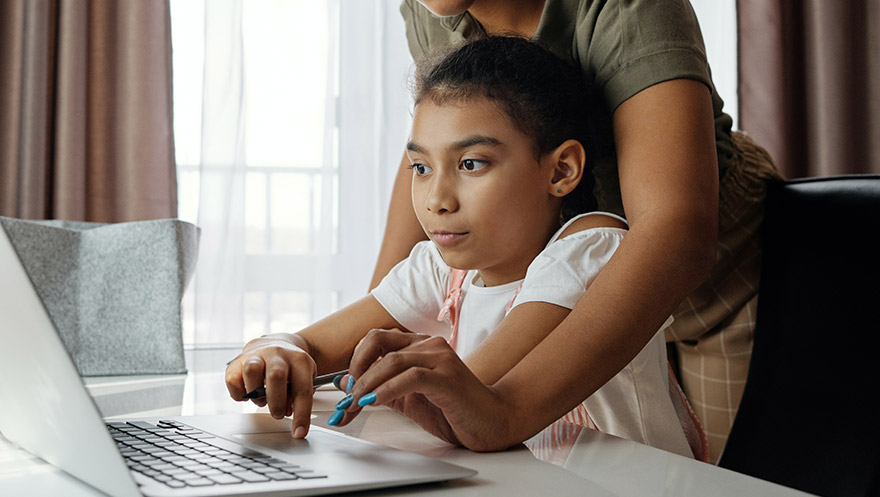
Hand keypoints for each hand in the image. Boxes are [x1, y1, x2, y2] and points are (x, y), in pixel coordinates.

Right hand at [225, 334, 316, 437]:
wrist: (275, 343)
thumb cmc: (290, 367)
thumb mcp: (303, 378)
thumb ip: (298, 396)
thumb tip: (288, 412)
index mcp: (299, 360)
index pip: (302, 389)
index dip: (301, 414)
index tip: (299, 433)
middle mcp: (277, 354)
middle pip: (276, 376)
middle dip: (276, 402)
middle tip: (278, 414)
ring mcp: (256, 355)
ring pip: (251, 371)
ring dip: (256, 395)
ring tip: (262, 400)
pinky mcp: (237, 361)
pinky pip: (233, 380)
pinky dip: (239, 393)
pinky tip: (248, 394)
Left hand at [332, 330, 513, 450]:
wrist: (492, 423)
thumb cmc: (454, 410)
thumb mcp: (408, 399)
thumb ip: (380, 388)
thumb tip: (346, 382)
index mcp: (420, 346)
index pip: (376, 339)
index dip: (355, 361)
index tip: (346, 388)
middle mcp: (430, 345)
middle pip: (378, 342)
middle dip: (356, 371)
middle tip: (347, 398)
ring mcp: (441, 359)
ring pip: (392, 360)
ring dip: (367, 385)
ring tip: (356, 405)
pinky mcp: (448, 378)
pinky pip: (411, 377)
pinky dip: (387, 390)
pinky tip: (375, 403)